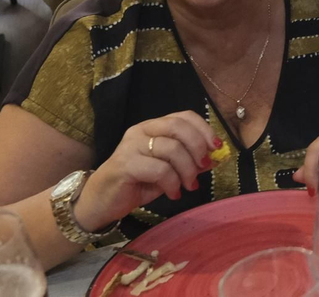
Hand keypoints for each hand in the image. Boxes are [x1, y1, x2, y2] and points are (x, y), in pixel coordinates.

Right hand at [77, 112, 216, 230]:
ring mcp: (131, 146)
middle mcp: (141, 131)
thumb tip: (215, 157)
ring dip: (187, 171)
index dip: (204, 130)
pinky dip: (173, 183)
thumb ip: (188, 160)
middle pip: (179, 127)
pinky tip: (174, 194)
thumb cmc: (137, 183)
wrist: (101, 202)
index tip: (217, 148)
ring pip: (172, 149)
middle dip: (198, 148)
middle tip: (204, 168)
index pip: (184, 116)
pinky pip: (160, 169)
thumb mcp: (168, 170)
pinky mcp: (125, 164)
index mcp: (152, 126)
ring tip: (188, 186)